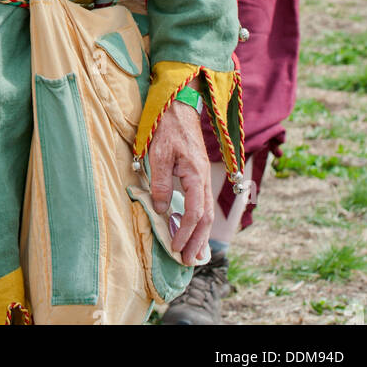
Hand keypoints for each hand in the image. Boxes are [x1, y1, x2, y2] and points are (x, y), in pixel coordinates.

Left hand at [147, 101, 212, 265]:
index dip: (185, 232)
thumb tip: (163, 209)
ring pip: (207, 211)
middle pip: (206, 217)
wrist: (178, 106)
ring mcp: (203, 176)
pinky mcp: (199, 174)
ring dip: (200, 234)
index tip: (175, 247)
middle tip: (187, 261)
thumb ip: (161, 183)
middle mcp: (203, 178)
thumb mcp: (158, 153)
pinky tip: (194, 230)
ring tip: (193, 253)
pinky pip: (203, 203)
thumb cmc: (167, 127)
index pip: (195, 211)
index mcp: (195, 174)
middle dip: (197, 241)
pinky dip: (200, 220)